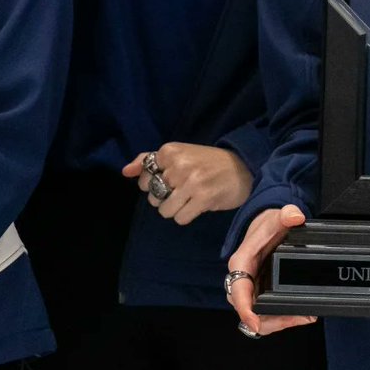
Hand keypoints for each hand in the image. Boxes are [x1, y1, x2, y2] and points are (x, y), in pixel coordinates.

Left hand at [122, 143, 251, 224]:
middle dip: (166, 198)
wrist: (244, 167)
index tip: (172, 180)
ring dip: (177, 209)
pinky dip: (187, 216)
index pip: (145, 178)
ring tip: (191, 199)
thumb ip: (150, 161)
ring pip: (165, 210)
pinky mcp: (203, 198)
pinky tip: (199, 205)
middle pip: (154, 197)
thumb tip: (125, 172)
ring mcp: (191, 182)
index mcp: (170, 151)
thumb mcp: (180, 154)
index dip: (155, 184)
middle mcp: (179, 164)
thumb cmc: (208, 162)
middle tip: (184, 190)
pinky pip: (180, 218)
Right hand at [226, 206, 315, 336]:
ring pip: (258, 317)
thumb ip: (287, 214)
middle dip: (271, 321)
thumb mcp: (278, 217)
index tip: (255, 323)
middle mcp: (241, 280)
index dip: (245, 309)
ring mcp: (251, 290)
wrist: (267, 229)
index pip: (238, 290)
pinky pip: (267, 314)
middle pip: (248, 311)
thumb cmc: (268, 226)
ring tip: (305, 317)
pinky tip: (301, 315)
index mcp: (240, 263)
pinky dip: (282, 318)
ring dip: (280, 322)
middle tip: (298, 318)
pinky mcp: (260, 295)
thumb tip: (296, 216)